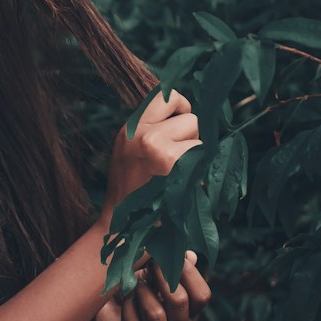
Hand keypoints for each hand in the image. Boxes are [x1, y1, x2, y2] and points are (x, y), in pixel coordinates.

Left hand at [94, 250, 211, 320]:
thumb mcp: (152, 276)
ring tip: (133, 284)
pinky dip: (127, 307)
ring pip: (155, 314)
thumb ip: (172, 267)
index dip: (189, 273)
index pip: (202, 296)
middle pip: (180, 303)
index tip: (171, 256)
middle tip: (149, 265)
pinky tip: (123, 300)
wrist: (103, 312)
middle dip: (162, 278)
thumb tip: (190, 255)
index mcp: (186, 314)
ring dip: (141, 292)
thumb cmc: (132, 292)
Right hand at [102, 87, 202, 217]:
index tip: (179, 123)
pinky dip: (197, 171)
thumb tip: (188, 112)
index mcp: (130, 128)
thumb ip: (152, 128)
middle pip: (191, 118)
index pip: (166, 95)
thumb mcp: (130, 149)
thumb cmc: (130, 190)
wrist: (119, 225)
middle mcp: (142, 135)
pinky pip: (201, 157)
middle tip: (175, 160)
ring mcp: (157, 149)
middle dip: (191, 137)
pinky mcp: (172, 166)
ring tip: (176, 174)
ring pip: (199, 139)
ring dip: (195, 156)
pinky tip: (180, 184)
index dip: (181, 106)